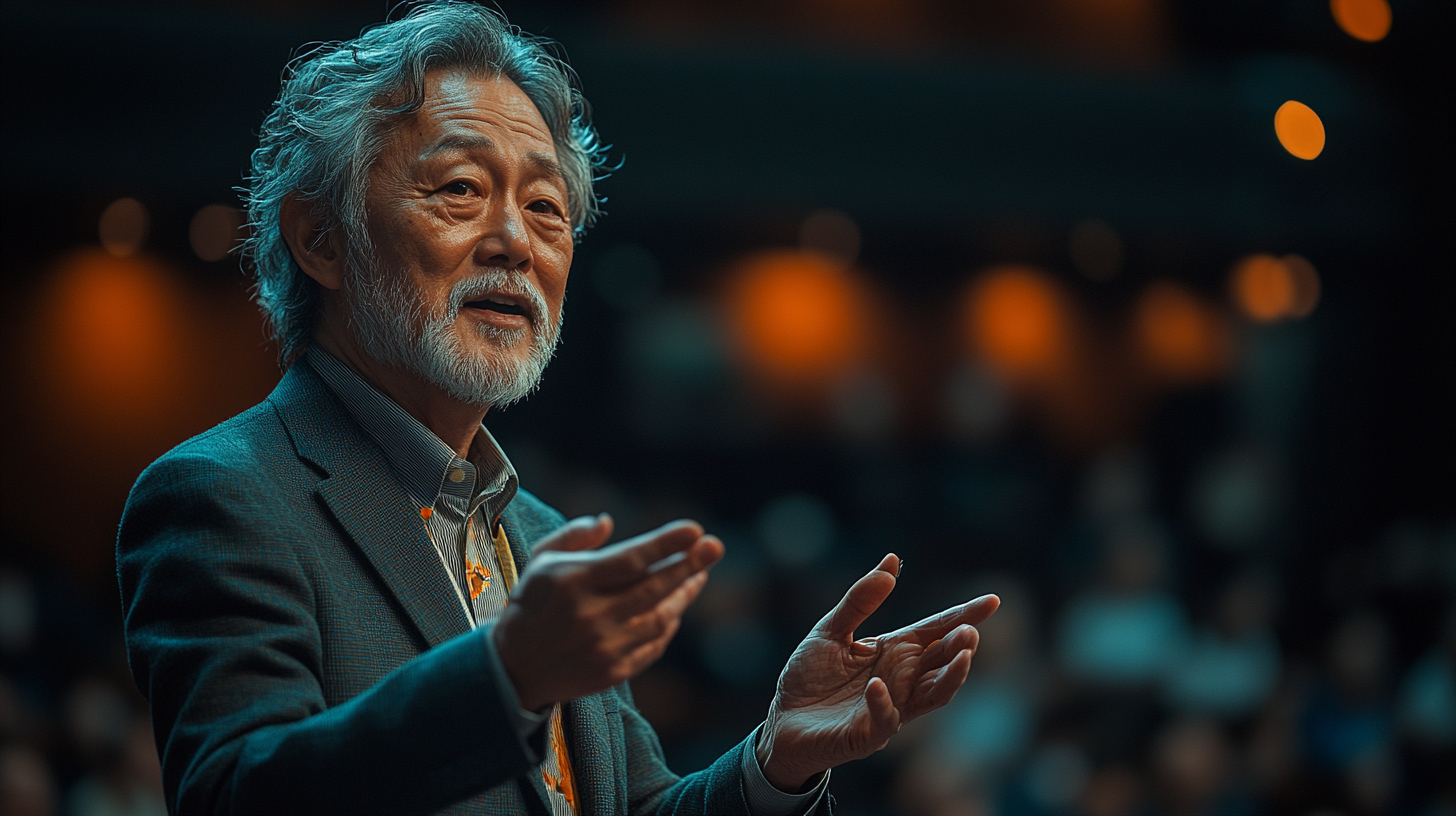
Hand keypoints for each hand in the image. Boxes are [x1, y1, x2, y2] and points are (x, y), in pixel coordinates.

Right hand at [493, 515, 723, 710]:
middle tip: (715, 546)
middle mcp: (592, 616)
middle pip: (653, 587)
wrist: (512, 668)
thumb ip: (574, 537)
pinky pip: (654, 644)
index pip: (630, 559)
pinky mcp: (613, 672)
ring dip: (684, 594)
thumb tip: (608, 521)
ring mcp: (605, 647)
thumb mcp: (540, 561)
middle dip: (690, 564)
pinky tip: (675, 607)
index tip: (695, 530)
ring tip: (699, 574)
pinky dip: (668, 624)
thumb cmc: (531, 604)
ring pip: (660, 617)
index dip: (666, 544)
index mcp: (573, 583)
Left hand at [756, 554, 998, 791]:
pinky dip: (884, 703)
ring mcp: (890, 708)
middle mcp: (902, 679)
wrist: (781, 722)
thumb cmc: (809, 677)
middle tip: (970, 632)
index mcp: (895, 651)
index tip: (993, 601)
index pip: (937, 630)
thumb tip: (892, 561)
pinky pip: (886, 720)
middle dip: (961, 647)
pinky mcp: (868, 735)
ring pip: (935, 695)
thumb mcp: (831, 630)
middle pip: (944, 661)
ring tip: (962, 655)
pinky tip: (876, 685)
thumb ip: (860, 600)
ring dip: (951, 677)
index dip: (965, 615)